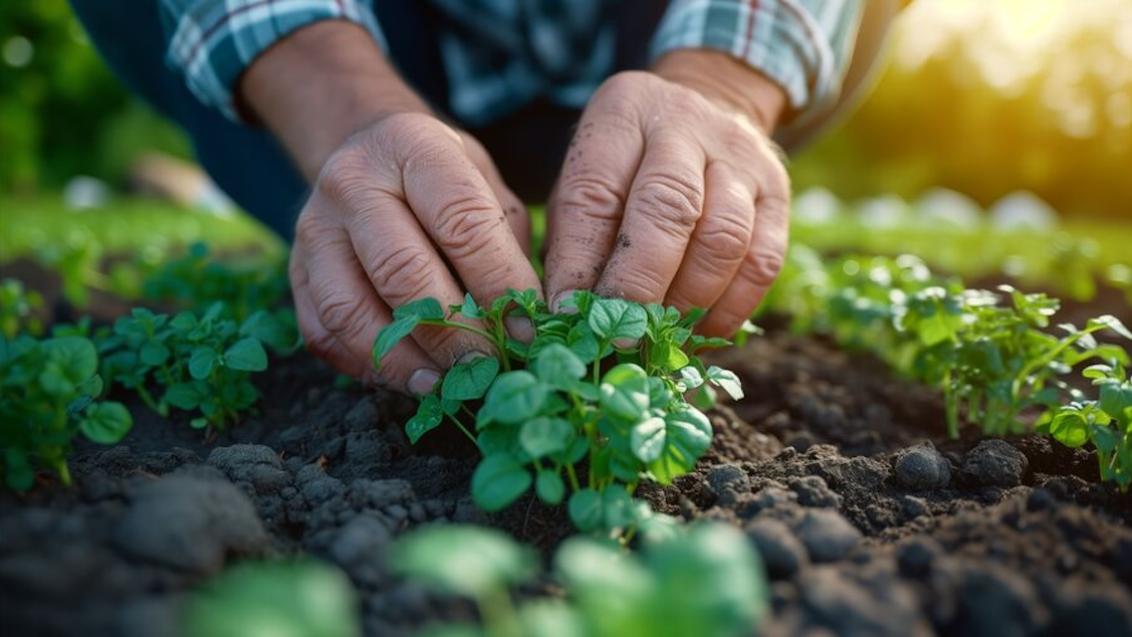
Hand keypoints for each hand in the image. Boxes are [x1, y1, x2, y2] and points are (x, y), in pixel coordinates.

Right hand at [289, 113, 539, 392]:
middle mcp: (352, 181)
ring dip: (404, 361)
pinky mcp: (294, 270)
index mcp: (413, 146)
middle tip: (488, 368)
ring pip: (351, 311)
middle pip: (403, 272)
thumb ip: (509, 246)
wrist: (365, 149)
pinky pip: (324, 332)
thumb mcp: (487, 184)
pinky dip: (366, 366)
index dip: (499, 285)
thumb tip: (529, 323)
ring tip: (446, 386)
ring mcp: (314, 227)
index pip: (462, 223)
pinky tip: (408, 378)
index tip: (527, 330)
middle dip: (453, 333)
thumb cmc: (444, 177)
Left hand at [544, 50, 789, 335]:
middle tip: (621, 334)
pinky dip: (730, 309)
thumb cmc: (626, 163)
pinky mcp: (778, 192)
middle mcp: (686, 126)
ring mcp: (741, 157)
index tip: (570, 311)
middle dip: (640, 284)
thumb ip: (575, 239)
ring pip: (724, 240)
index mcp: (623, 115)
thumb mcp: (585, 178)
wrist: (708, 106)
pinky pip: (762, 263)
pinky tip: (701, 331)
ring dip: (689, 302)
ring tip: (661, 336)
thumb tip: (571, 315)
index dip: (580, 262)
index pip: (596, 193)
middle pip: (669, 211)